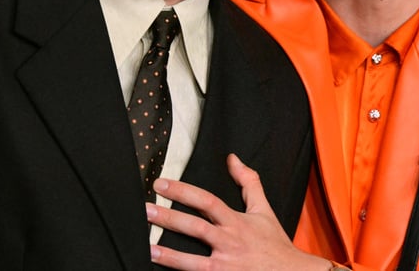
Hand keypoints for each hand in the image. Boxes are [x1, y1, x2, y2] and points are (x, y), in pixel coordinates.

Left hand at [147, 153, 328, 270]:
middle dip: (168, 218)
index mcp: (236, 222)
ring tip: (146, 248)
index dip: (183, 191)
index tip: (161, 184)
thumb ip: (248, 183)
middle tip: (145, 210)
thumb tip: (233, 159)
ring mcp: (225, 266)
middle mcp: (229, 243)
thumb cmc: (274, 243)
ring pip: (192, 261)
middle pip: (195, 228)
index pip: (207, 201)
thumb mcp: (263, 210)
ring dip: (168, 255)